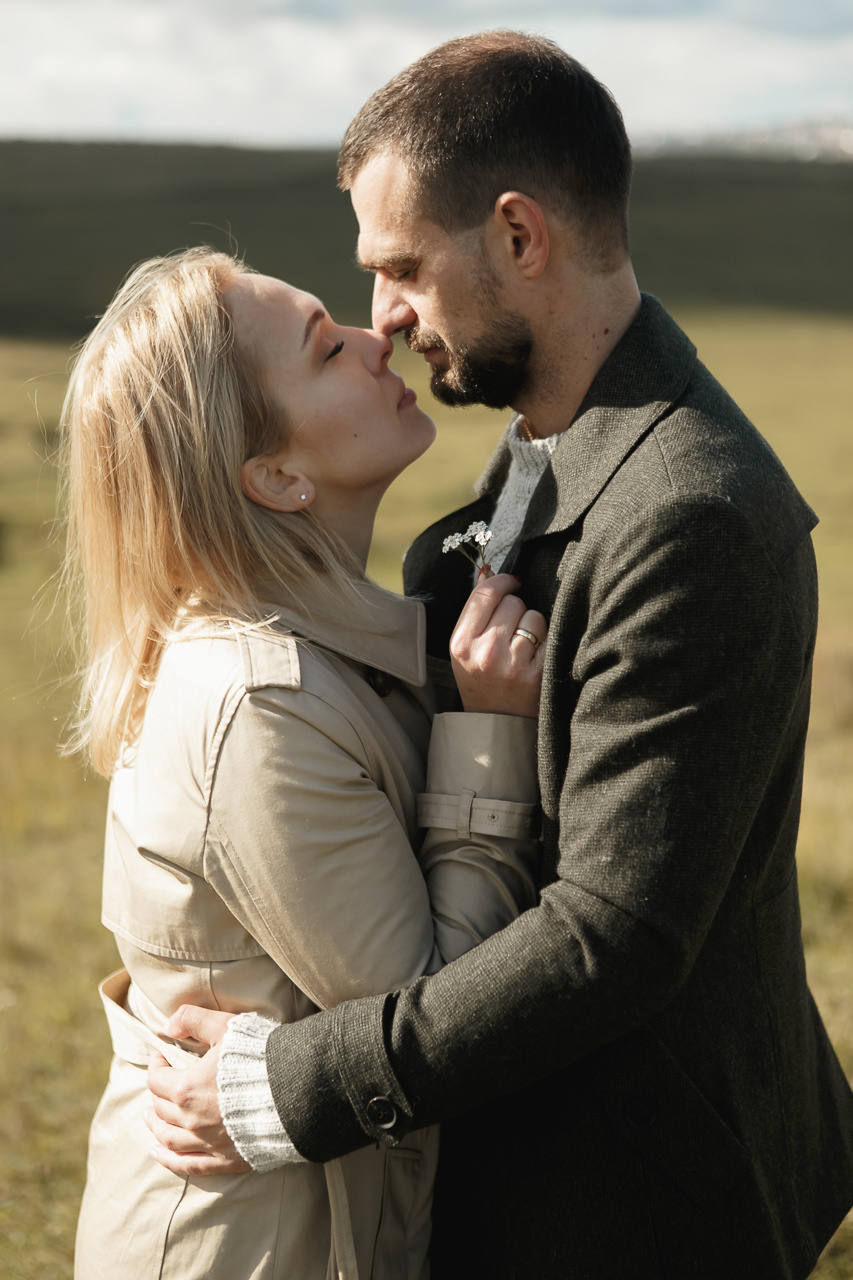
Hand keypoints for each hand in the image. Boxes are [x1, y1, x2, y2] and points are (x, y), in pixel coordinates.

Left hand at [145, 1005, 250, 1176]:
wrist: (296, 1090)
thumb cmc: (261, 1055)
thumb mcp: (226, 1026)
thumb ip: (194, 1019)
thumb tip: (169, 1025)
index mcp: (187, 1089)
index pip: (156, 1080)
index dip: (156, 1065)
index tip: (161, 1056)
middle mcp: (192, 1120)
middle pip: (161, 1110)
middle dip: (156, 1095)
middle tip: (159, 1086)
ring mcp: (208, 1143)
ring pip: (169, 1138)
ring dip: (155, 1127)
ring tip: (150, 1119)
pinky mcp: (226, 1159)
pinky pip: (188, 1165)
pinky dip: (169, 1160)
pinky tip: (159, 1153)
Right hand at [450, 572, 546, 716]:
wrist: (496, 723)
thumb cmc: (480, 679)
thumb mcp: (466, 647)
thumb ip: (475, 609)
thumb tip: (488, 570)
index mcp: (461, 644)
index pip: (485, 594)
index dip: (502, 581)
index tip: (511, 582)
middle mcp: (485, 653)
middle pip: (512, 602)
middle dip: (515, 610)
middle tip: (510, 631)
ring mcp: (512, 665)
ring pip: (533, 616)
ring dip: (532, 626)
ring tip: (522, 647)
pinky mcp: (537, 674)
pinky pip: (548, 635)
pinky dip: (545, 641)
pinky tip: (535, 656)